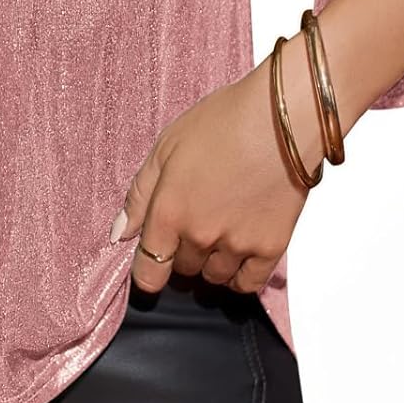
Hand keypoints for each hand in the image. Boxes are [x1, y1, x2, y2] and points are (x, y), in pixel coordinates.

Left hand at [109, 54, 323, 294]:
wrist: (283, 118)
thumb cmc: (224, 122)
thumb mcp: (167, 146)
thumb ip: (139, 195)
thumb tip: (120, 233)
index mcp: (169, 212)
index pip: (149, 272)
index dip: (147, 271)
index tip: (153, 262)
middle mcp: (201, 235)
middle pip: (183, 270)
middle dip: (182, 251)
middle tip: (194, 220)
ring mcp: (238, 245)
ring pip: (214, 277)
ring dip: (211, 261)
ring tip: (220, 227)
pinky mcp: (271, 247)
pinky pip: (248, 283)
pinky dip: (240, 274)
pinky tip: (239, 252)